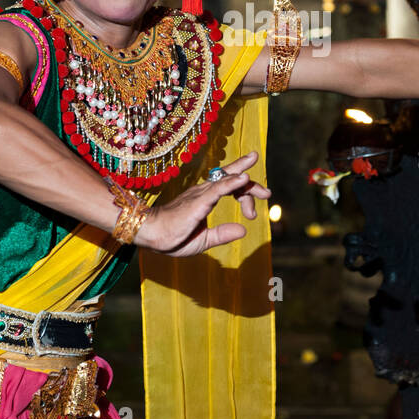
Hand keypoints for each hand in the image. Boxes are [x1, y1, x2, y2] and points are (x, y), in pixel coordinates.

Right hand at [136, 150, 273, 256]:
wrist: (150, 235)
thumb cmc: (172, 237)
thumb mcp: (203, 240)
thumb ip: (222, 234)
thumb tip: (243, 230)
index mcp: (204, 198)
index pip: (228, 186)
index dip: (244, 191)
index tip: (255, 208)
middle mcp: (203, 191)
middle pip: (231, 179)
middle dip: (250, 184)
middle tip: (268, 193)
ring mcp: (200, 194)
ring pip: (227, 180)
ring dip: (246, 181)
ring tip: (263, 187)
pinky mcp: (197, 200)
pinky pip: (218, 188)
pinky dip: (232, 182)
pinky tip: (244, 178)